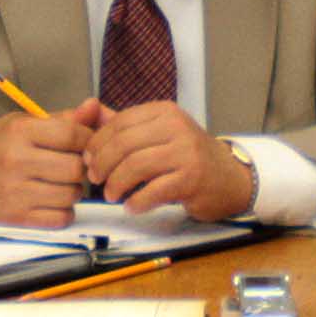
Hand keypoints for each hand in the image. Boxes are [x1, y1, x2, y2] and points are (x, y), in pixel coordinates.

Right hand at [0, 101, 101, 224]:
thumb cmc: (0, 148)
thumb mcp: (24, 124)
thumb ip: (63, 119)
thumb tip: (95, 106)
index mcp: (18, 132)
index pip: (72, 134)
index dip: (88, 139)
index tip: (84, 143)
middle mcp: (15, 161)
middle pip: (75, 168)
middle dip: (81, 167)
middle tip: (72, 165)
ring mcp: (15, 192)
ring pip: (71, 195)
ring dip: (73, 190)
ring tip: (60, 183)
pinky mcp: (17, 218)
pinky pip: (61, 218)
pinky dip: (64, 211)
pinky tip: (52, 201)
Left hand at [80, 99, 254, 218]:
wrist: (229, 178)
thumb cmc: (187, 157)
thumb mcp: (158, 132)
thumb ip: (123, 124)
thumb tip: (86, 110)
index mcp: (164, 111)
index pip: (120, 122)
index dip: (97, 142)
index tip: (88, 159)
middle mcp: (176, 127)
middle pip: (124, 144)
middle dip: (102, 164)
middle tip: (95, 179)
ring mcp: (186, 153)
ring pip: (135, 166)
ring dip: (116, 184)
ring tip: (111, 195)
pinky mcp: (191, 179)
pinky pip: (152, 191)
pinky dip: (136, 202)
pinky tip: (131, 206)